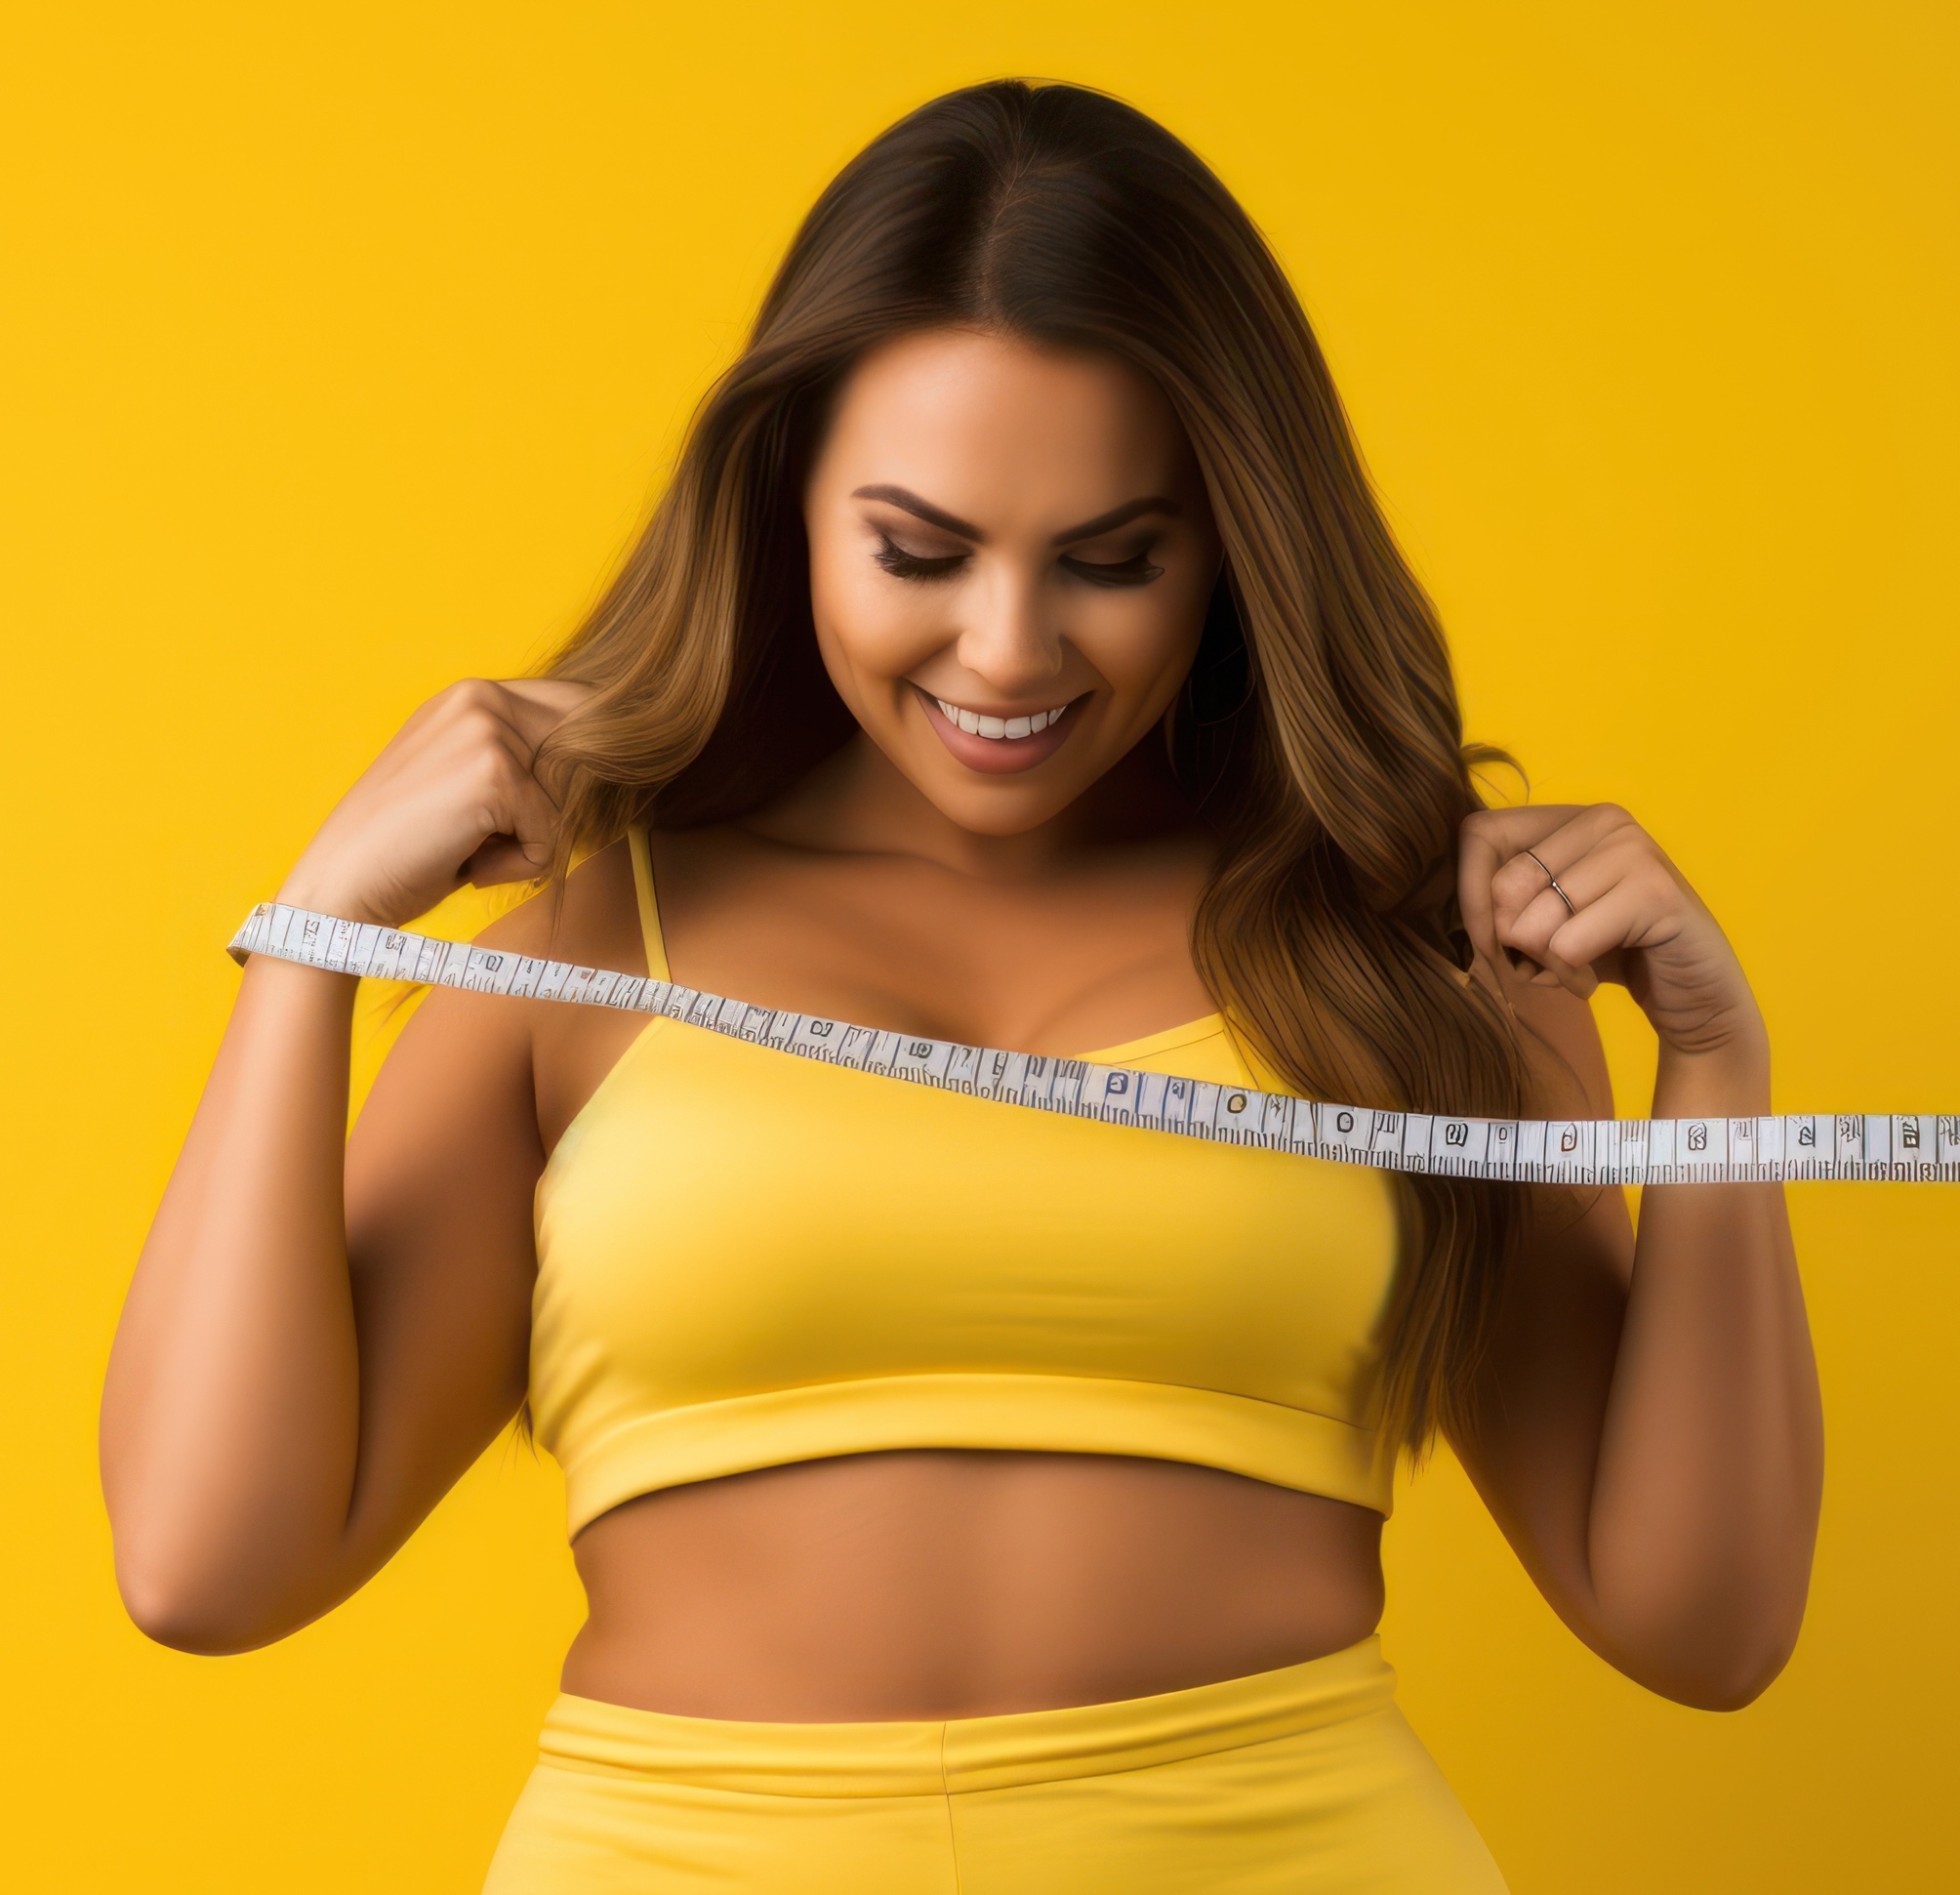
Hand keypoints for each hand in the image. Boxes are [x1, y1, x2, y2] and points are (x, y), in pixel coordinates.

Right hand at [275, 679, 590, 927]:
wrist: (342, 888)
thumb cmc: (407, 848)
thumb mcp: (464, 785)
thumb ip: (521, 763)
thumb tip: (610, 766)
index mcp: (472, 695)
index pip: (577, 710)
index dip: (589, 762)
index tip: (579, 794)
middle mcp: (481, 698)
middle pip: (590, 752)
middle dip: (562, 808)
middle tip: (497, 837)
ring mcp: (487, 732)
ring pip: (571, 802)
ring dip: (531, 842)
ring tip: (469, 847)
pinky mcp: (495, 775)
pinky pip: (552, 837)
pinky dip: (519, 865)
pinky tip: (466, 862)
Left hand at [1458, 804, 1764, 1064]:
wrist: (1692, 997)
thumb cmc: (1607, 953)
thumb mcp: (1542, 917)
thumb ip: (1498, 897)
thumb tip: (1439, 899)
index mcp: (1571, 816)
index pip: (1479, 833)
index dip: (1468, 895)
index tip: (1487, 939)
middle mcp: (1605, 819)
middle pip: (1503, 885)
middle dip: (1507, 944)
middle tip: (1540, 962)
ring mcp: (1635, 851)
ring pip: (1532, 922)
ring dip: (1541, 966)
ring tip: (1575, 966)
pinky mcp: (1655, 894)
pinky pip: (1565, 947)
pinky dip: (1569, 979)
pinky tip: (1595, 977)